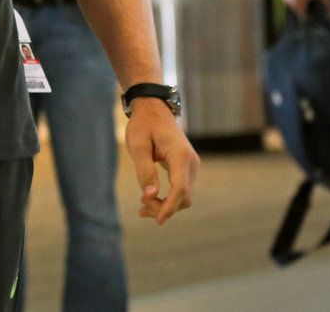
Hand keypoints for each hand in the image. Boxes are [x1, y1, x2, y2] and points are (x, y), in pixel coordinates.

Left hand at [124, 98, 198, 224]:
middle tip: (141, 209)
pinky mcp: (186, 168)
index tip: (158, 220)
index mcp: (180, 155)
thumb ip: (144, 170)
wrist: (153, 109)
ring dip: (166, 205)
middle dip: (165, 207)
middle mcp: (191, 162)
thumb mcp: (138, 145)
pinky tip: (150, 201)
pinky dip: (168, 198)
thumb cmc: (143, 125)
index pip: (180, 188)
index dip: (170, 206)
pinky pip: (181, 189)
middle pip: (184, 196)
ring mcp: (191, 165)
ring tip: (142, 208)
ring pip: (184, 195)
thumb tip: (150, 195)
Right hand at [280, 0, 329, 17]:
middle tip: (317, 4)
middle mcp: (288, 1)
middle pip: (299, 11)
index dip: (313, 19)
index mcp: (297, 4)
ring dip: (302, 4)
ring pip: (295, 5)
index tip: (320, 16)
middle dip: (308, 10)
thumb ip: (329, 5)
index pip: (304, 18)